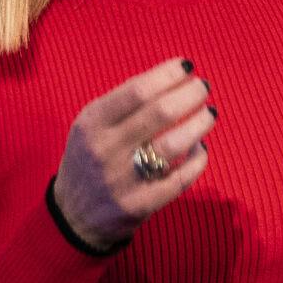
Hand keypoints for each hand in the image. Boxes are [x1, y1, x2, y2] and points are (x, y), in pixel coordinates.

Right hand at [53, 57, 215, 249]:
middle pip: (160, 113)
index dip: (168, 75)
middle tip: (203, 88)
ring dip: (199, 124)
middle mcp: (105, 149)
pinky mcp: (139, 205)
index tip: (187, 67)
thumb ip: (123, 103)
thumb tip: (170, 76)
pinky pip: (180, 179)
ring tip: (209, 113)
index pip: (138, 90)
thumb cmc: (89, 158)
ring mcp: (122, 180)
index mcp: (92, 123)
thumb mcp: (91, 126)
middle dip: (190, 95)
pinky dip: (197, 160)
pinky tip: (200, 148)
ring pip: (174, 144)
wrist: (73, 216)